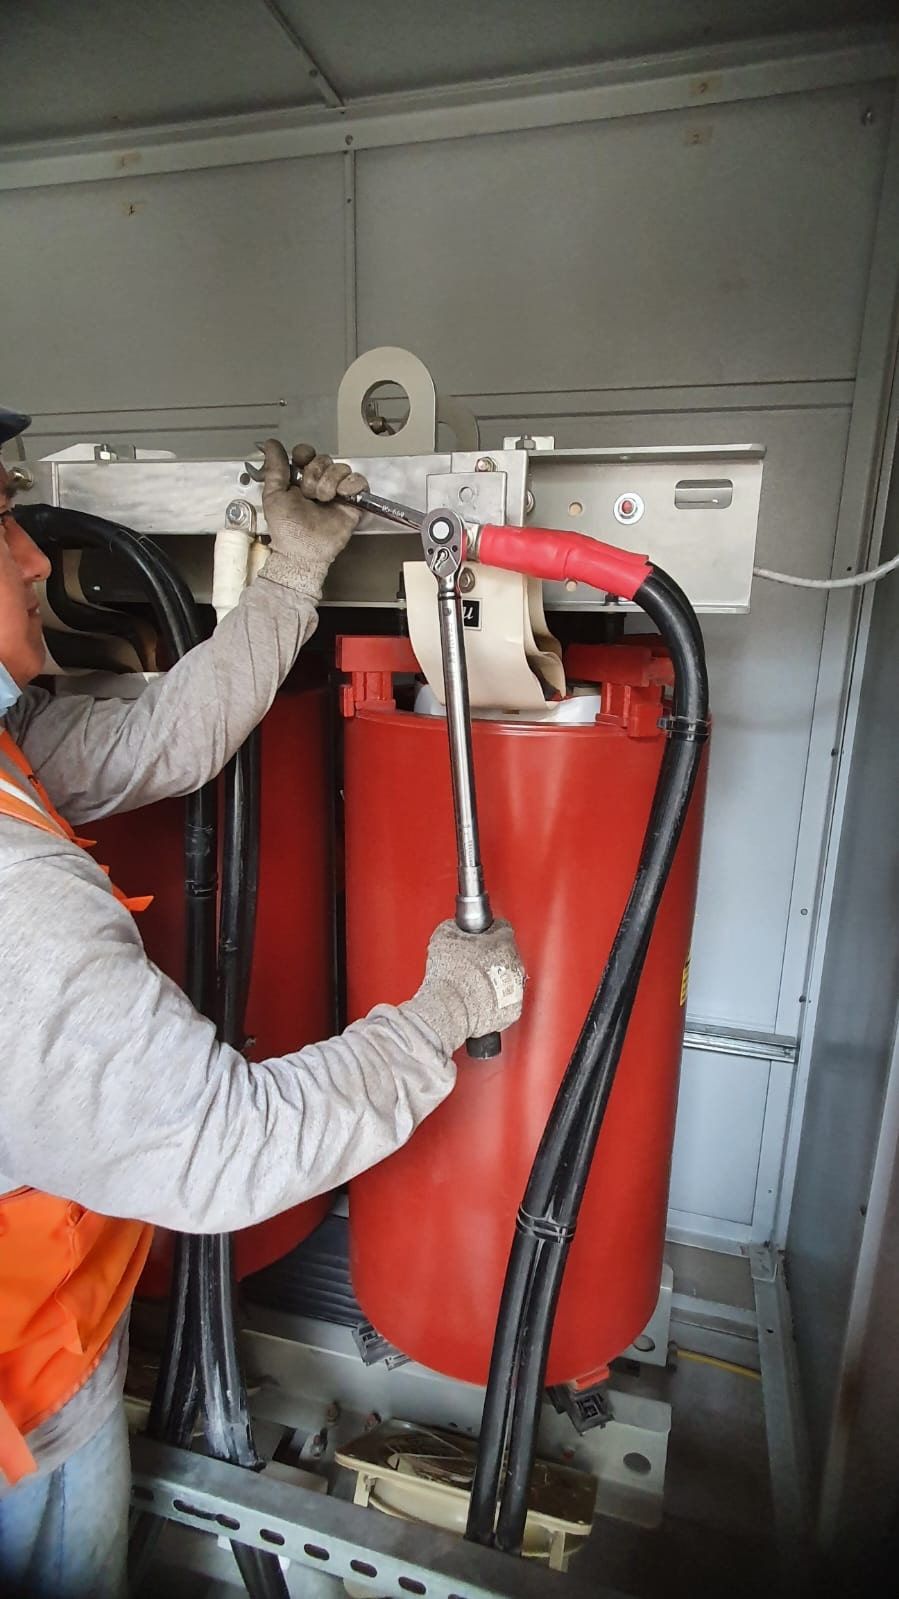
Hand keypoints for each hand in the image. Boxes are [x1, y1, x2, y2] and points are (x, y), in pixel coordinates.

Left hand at [259, 440, 368, 600]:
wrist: (302, 551)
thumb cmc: (287, 529)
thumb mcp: (273, 494)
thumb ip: (274, 468)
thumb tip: (270, 445)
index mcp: (300, 479)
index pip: (307, 453)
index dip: (304, 455)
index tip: (299, 465)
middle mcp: (319, 483)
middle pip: (324, 459)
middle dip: (314, 474)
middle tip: (308, 494)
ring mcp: (337, 492)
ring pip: (341, 468)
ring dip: (329, 483)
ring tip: (322, 500)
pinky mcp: (353, 502)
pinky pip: (359, 481)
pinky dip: (350, 485)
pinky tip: (340, 495)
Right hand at [406, 918, 525, 1056]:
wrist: (449, 1009)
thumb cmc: (448, 976)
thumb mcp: (444, 936)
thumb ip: (457, 927)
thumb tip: (457, 927)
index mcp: (502, 942)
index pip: (502, 929)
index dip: (488, 932)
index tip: (480, 937)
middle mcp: (514, 965)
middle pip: (508, 954)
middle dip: (493, 957)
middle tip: (474, 963)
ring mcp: (515, 989)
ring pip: (510, 978)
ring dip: (497, 979)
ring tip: (476, 984)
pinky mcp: (512, 1010)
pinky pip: (508, 1002)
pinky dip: (497, 1001)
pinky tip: (481, 999)